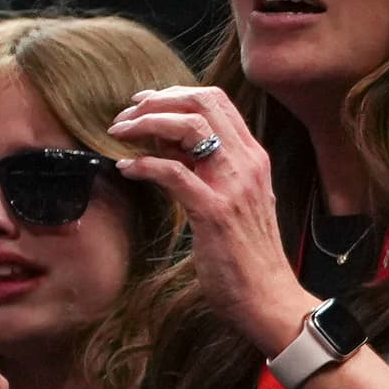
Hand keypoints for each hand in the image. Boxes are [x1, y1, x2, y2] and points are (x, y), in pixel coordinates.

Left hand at [108, 88, 311, 351]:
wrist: (268, 294)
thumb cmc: (247, 252)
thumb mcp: (233, 199)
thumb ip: (207, 169)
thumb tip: (165, 144)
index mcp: (253, 157)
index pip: (216, 100)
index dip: (174, 94)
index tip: (143, 105)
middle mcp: (247, 163)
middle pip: (201, 103)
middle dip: (154, 102)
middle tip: (125, 118)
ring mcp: (233, 185)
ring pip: (188, 129)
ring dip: (145, 125)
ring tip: (119, 135)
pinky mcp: (214, 211)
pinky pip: (172, 173)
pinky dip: (143, 165)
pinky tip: (126, 169)